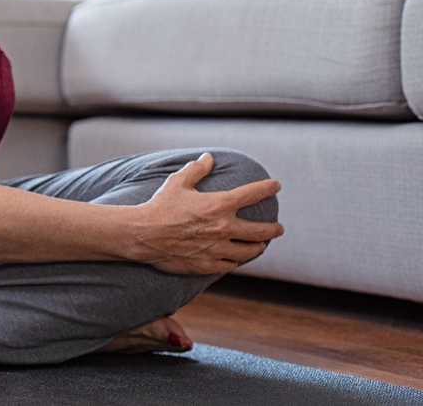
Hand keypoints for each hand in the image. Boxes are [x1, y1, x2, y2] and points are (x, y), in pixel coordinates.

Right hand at [125, 153, 283, 273]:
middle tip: (278, 228)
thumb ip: (196, 170)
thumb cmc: (160, 206)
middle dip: (273, 229)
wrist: (143, 234)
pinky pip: (230, 264)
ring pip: (249, 251)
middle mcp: (224, 228)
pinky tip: (234, 259)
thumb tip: (208, 158)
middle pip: (261, 231)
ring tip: (260, 246)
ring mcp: (217, 248)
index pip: (252, 194)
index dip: (267, 188)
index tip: (276, 186)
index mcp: (219, 205)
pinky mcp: (207, 264)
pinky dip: (235, 260)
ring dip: (258, 247)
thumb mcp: (177, 182)